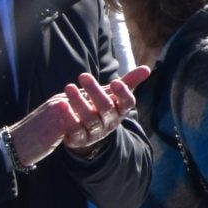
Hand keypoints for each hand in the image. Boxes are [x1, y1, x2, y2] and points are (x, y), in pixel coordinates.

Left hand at [11, 66, 150, 167]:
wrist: (86, 133)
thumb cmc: (102, 107)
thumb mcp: (114, 95)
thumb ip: (129, 82)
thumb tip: (147, 68)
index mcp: (121, 111)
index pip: (127, 103)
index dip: (123, 93)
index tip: (115, 81)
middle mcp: (111, 122)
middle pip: (106, 107)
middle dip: (94, 91)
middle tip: (83, 75)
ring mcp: (96, 132)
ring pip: (89, 118)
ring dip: (78, 102)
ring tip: (69, 87)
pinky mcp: (80, 139)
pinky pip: (75, 129)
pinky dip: (68, 117)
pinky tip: (60, 104)